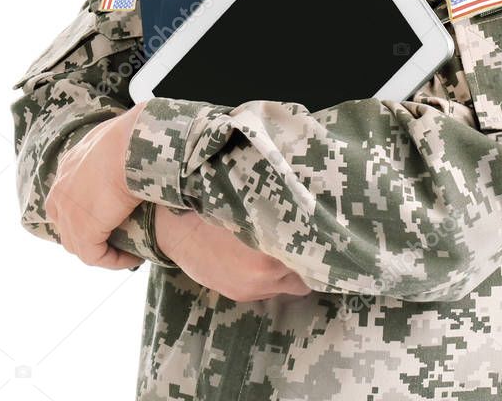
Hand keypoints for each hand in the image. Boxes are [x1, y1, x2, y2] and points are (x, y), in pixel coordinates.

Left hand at [44, 102, 148, 269]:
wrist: (132, 144)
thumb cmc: (133, 133)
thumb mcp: (117, 134)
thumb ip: (116, 145)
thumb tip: (133, 138)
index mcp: (68, 166)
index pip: (67, 198)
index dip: (85, 211)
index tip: (109, 217)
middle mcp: (60, 191)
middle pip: (67, 225)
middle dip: (89, 234)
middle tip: (116, 238)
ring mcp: (68, 214)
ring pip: (80, 244)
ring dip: (103, 250)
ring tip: (127, 251)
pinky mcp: (83, 232)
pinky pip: (96, 256)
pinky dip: (114, 260)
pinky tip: (132, 257)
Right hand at [154, 205, 313, 302]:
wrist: (174, 228)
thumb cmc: (213, 207)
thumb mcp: (250, 208)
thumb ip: (280, 219)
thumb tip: (310, 214)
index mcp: (269, 254)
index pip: (311, 258)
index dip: (320, 246)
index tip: (327, 233)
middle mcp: (264, 277)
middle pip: (305, 277)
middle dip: (308, 260)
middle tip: (311, 240)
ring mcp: (251, 289)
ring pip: (289, 286)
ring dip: (292, 269)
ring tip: (290, 247)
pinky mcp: (239, 294)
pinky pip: (270, 289)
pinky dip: (275, 276)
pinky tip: (269, 257)